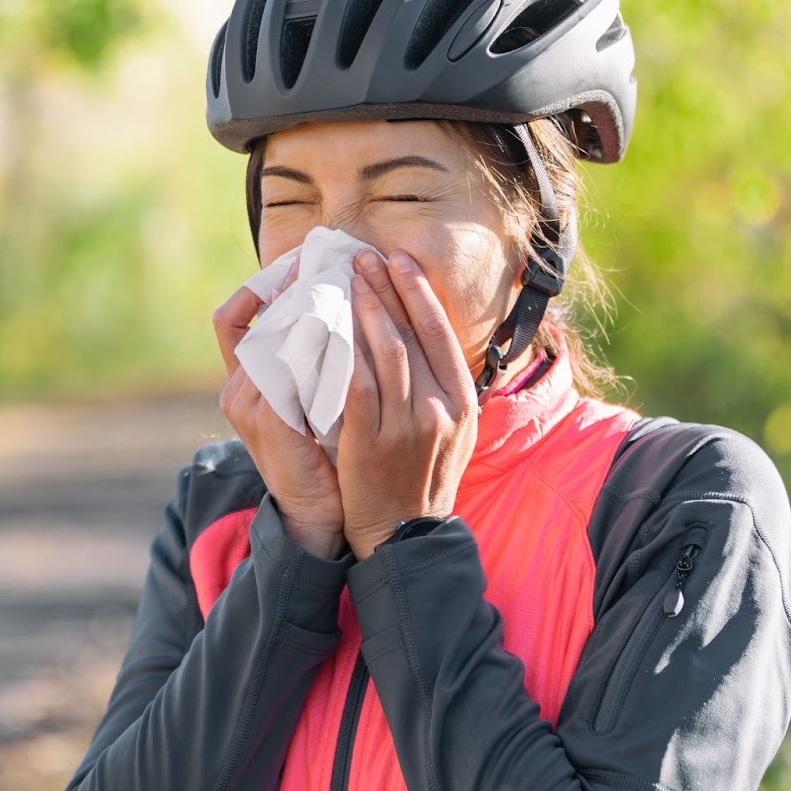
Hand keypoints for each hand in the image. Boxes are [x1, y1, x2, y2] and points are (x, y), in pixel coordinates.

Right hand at [214, 274, 346, 558]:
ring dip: (317, 306)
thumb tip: (339, 308)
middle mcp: (237, 388)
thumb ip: (313, 360)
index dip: (262, 284)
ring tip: (353, 281)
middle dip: (297, 285)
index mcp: (243, 381)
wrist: (319, 517)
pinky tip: (355, 327)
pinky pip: (294, 365)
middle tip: (338, 258)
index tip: (303, 260)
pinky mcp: (272, 421)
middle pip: (258, 317)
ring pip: (279, 335)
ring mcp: (250, 405)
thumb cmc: (323, 456)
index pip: (231, 317)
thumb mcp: (311, 400)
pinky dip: (324, 342)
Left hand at [337, 249, 476, 559]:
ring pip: (387, 352)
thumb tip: (424, 335)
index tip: (399, 261)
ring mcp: (407, 426)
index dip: (419, 292)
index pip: (441, 333)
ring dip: (365, 309)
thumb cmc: (422, 477)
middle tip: (364, 257)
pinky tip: (328, 326)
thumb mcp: (453, 431)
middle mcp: (441, 409)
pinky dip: (344, 351)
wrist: (403, 534)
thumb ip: (442, 386)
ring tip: (346, 279)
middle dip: (388, 288)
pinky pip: (357, 384)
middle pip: (413, 333)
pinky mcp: (371, 441)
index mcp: (462, 401)